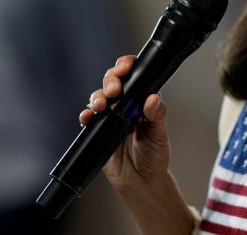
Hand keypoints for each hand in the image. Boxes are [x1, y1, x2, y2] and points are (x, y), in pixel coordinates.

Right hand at [79, 56, 170, 194]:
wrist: (141, 181)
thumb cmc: (154, 155)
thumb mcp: (159, 135)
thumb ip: (157, 116)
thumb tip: (152, 99)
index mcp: (142, 100)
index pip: (134, 76)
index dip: (127, 66)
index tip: (126, 68)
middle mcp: (125, 105)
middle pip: (113, 81)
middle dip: (111, 79)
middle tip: (114, 89)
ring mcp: (110, 116)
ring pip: (99, 96)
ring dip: (98, 96)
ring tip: (102, 104)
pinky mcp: (98, 130)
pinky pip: (89, 118)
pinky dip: (86, 114)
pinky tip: (88, 116)